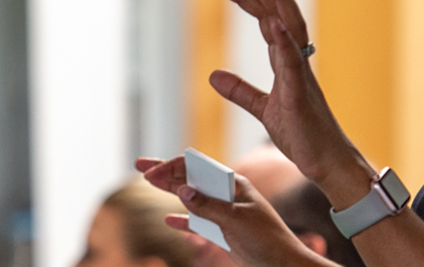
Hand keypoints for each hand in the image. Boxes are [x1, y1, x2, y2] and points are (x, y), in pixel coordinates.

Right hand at [135, 156, 323, 266]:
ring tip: (150, 183)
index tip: (151, 174)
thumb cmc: (266, 240)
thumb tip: (182, 190)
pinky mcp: (223, 233)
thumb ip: (207, 206)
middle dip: (165, 172)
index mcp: (233, 184)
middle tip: (139, 165)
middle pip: (191, 179)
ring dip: (170, 192)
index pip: (197, 167)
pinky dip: (183, 221)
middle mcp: (226, 195)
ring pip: (191, 199)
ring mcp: (224, 213)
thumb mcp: (236, 221)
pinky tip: (168, 220)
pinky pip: (198, 223)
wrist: (284, 266)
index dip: (171, 167)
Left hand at [212, 0, 373, 192]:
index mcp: (285, 61)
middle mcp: (295, 60)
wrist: (326, 162)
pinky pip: (294, 64)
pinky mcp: (302, 94)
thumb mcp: (263, 109)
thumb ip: (241, 91)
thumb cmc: (301, 134)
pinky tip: (275, 25)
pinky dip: (285, 42)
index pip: (264, 21)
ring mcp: (301, 74)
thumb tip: (214, 75)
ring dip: (280, 0)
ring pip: (291, 28)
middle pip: (278, 13)